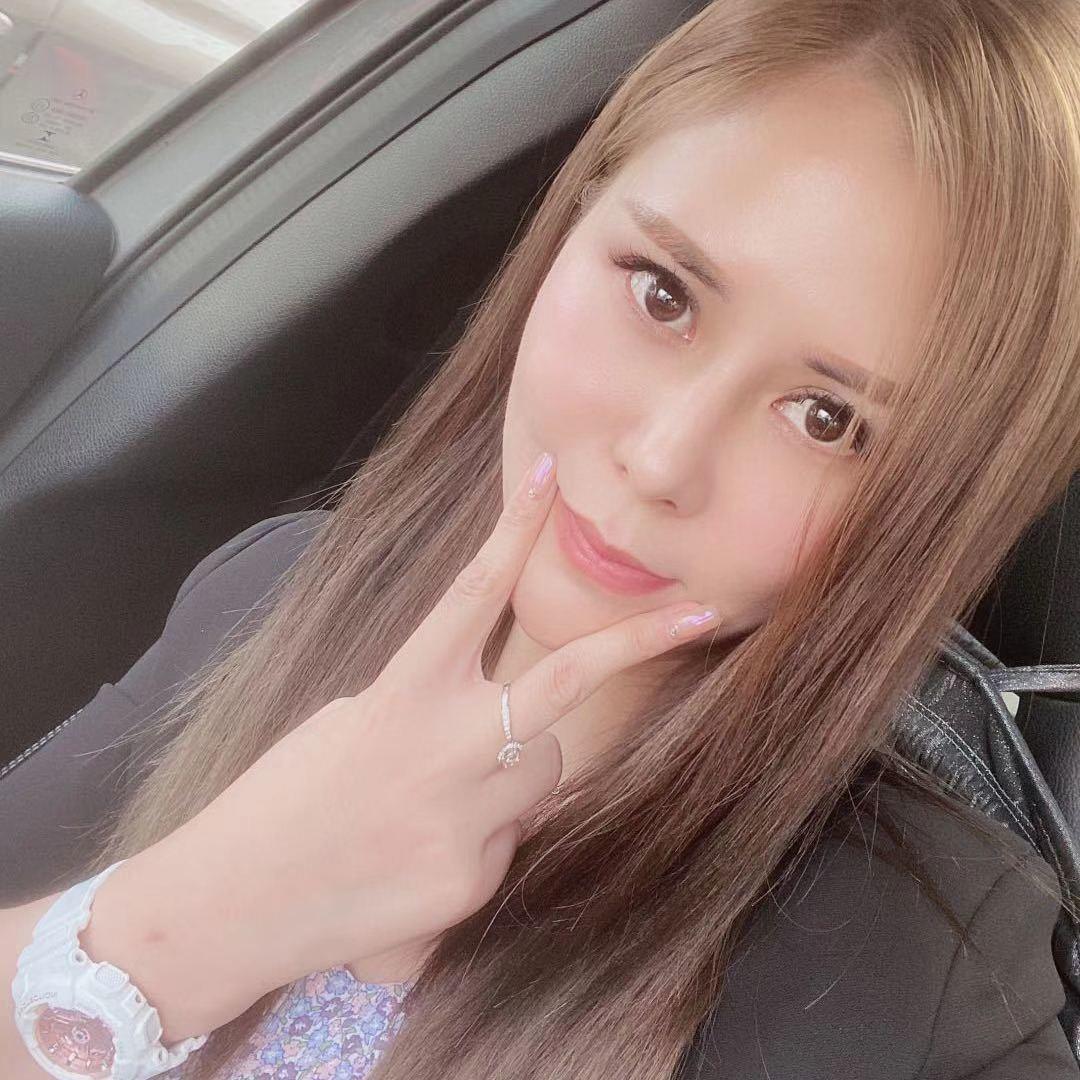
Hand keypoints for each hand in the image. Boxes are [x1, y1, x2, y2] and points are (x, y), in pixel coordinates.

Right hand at [158, 451, 719, 991]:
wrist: (232, 904)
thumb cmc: (284, 797)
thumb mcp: (352, 723)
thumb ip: (429, 706)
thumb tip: (498, 717)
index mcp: (401, 690)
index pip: (471, 592)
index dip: (514, 531)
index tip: (551, 480)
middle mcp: (446, 745)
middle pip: (566, 684)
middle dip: (636, 644)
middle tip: (701, 614)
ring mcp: (466, 817)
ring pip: (546, 770)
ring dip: (519, 774)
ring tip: (439, 804)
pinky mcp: (471, 880)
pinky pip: (510, 841)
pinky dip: (479, 842)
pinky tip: (419, 861)